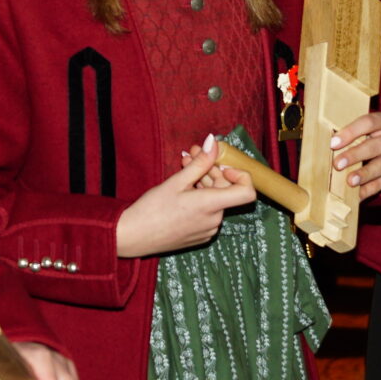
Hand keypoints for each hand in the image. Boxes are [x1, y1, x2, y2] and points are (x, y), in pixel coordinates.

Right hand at [116, 139, 254, 256]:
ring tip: (183, 169)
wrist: (133, 236)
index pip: (247, 192)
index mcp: (210, 206)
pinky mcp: (200, 236)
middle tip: (192, 155)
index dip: (240, 175)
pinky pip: (207, 212)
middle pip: (226, 191)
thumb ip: (200, 162)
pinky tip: (182, 190)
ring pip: (215, 200)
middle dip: (211, 171)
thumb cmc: (152, 209)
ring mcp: (208, 230)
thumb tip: (214, 143)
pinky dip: (199, 199)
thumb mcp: (176, 181)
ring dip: (203, 183)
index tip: (222, 166)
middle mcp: (214, 220)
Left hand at [331, 111, 380, 200]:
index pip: (368, 122)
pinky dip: (369, 189)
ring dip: (364, 174)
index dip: (350, 132)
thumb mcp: (359, 127)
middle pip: (374, 146)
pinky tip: (357, 194)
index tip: (333, 143)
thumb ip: (345, 131)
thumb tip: (324, 140)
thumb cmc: (365, 134)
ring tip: (349, 181)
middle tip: (337, 164)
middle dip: (354, 155)